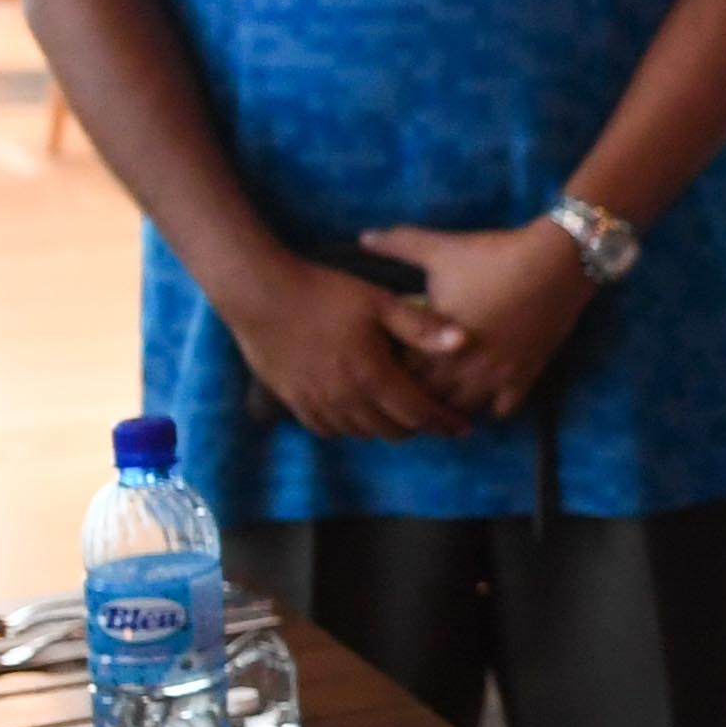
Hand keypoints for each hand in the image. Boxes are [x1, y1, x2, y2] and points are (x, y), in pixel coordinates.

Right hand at [215, 254, 456, 438]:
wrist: (261, 295)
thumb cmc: (324, 293)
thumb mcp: (378, 302)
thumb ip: (420, 326)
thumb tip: (464, 341)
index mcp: (373, 376)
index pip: (418, 413)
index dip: (444, 423)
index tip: (463, 428)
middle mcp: (347, 398)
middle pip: (392, 430)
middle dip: (418, 429)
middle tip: (434, 420)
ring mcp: (318, 403)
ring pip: (361, 433)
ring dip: (384, 429)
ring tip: (400, 418)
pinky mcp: (294, 400)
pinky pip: (329, 429)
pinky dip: (349, 428)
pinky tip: (356, 415)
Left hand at [360, 222, 593, 422]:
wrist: (554, 264)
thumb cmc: (492, 257)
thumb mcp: (441, 248)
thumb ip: (399, 244)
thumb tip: (363, 237)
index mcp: (433, 341)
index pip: (399, 375)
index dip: (393, 370)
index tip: (394, 359)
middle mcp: (462, 368)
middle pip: (428, 400)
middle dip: (419, 393)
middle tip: (416, 380)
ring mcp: (495, 378)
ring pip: (464, 412)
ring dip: (453, 404)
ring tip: (447, 392)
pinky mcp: (525, 378)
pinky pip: (502, 410)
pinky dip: (492, 406)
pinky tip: (487, 389)